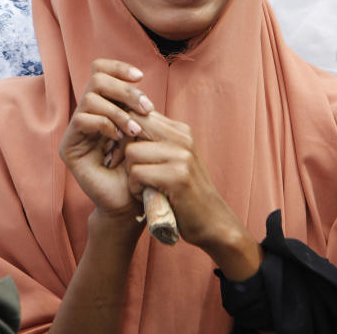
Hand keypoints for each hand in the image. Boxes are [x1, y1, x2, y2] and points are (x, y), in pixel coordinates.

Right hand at [60, 59, 154, 220]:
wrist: (131, 200)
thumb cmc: (141, 166)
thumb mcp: (144, 131)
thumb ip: (137, 107)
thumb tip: (138, 80)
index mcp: (104, 106)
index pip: (101, 71)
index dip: (118, 68)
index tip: (140, 77)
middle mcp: (87, 114)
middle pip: (96, 79)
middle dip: (124, 91)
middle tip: (146, 108)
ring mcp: (76, 130)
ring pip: (90, 98)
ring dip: (118, 111)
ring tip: (134, 130)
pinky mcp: (69, 146)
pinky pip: (82, 119)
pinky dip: (104, 124)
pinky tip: (118, 139)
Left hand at [123, 111, 261, 279]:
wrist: (212, 221)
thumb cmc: (185, 192)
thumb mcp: (175, 160)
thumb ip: (156, 141)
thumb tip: (124, 124)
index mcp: (181, 131)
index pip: (139, 115)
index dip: (125, 133)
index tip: (127, 155)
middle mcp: (182, 138)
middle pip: (132, 130)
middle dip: (124, 152)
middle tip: (133, 172)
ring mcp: (181, 156)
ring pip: (131, 152)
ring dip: (130, 174)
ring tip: (144, 187)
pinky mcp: (177, 177)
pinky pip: (136, 173)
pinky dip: (135, 188)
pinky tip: (147, 196)